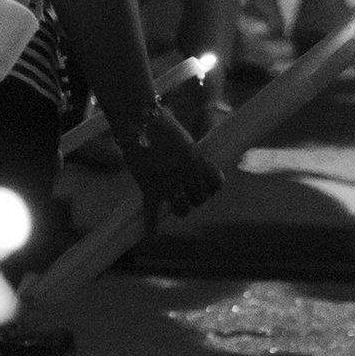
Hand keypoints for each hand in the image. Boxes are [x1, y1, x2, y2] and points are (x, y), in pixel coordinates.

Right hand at [116, 105, 223, 219]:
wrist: (138, 120)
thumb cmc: (159, 122)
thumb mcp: (183, 137)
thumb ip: (189, 154)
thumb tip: (192, 162)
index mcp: (197, 159)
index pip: (216, 182)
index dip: (213, 186)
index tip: (209, 185)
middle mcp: (186, 174)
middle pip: (200, 198)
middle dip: (197, 197)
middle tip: (190, 193)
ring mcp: (167, 184)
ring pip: (182, 209)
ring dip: (181, 209)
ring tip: (177, 206)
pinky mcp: (149, 188)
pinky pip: (151, 212)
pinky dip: (151, 225)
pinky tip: (151, 235)